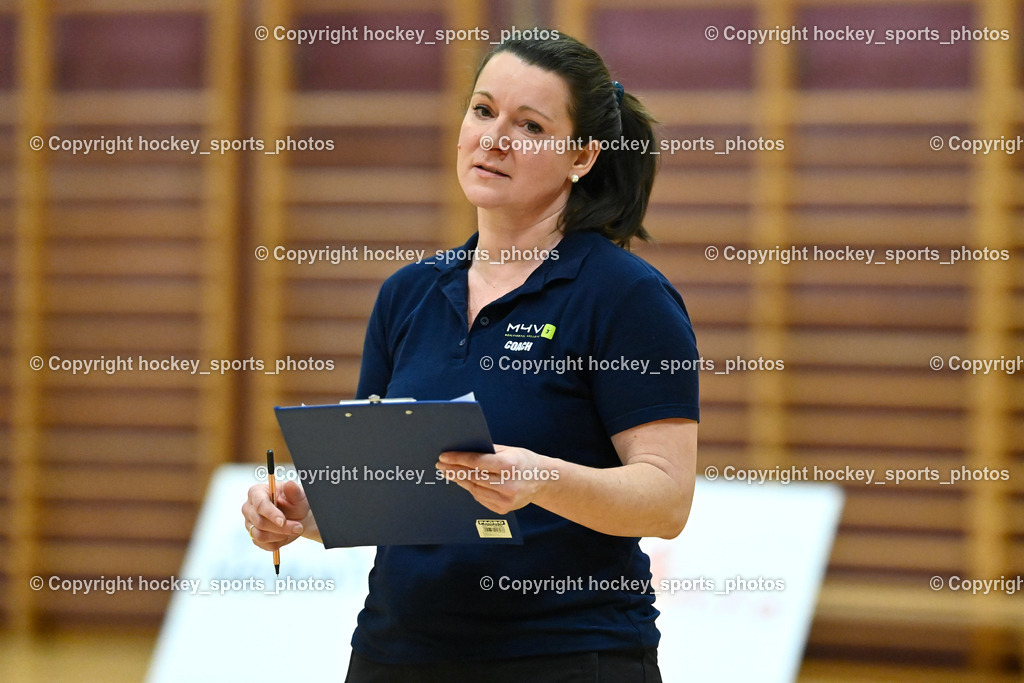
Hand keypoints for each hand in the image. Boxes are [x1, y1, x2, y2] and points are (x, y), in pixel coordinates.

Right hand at [241, 479, 317, 549]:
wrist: (297, 516)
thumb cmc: (295, 502)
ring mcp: (249, 523)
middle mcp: (249, 508)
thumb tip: (290, 484)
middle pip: (259, 522)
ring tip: (295, 530)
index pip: (259, 504)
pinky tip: (286, 535)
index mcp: (256, 492)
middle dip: (281, 528)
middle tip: (298, 527)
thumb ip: (294, 491)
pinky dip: (278, 542)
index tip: (283, 521)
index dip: (271, 514)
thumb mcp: (299, 495)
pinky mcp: (253, 536)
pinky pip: (263, 545)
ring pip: (260, 535)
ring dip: (281, 536)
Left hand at [436, 445, 555, 514]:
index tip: (444, 457)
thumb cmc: (524, 461)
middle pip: (472, 477)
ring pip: (474, 489)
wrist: (543, 480)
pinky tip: (466, 483)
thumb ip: (488, 451)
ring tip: (450, 473)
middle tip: (441, 465)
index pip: (476, 462)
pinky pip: (481, 498)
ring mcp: (506, 499)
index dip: (458, 459)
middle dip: (454, 470)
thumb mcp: (509, 450)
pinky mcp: (503, 509)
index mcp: (509, 465)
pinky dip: (472, 489)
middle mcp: (507, 484)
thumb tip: (463, 450)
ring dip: (460, 480)